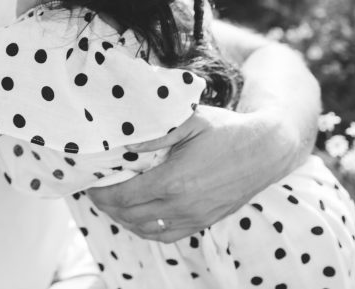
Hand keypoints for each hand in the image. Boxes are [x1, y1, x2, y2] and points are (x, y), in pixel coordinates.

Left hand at [86, 105, 299, 241]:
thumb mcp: (189, 120)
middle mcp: (183, 205)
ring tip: (111, 202)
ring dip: (122, 218)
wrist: (265, 151)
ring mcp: (194, 217)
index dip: (101, 192)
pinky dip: (145, 229)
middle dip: (106, 205)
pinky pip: (166, 235)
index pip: (123, 196)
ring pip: (145, 229)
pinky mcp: (204, 222)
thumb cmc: (225, 130)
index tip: (90, 183)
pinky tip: (136, 216)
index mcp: (174, 180)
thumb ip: (154, 131)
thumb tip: (123, 141)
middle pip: (129, 215)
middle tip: (95, 190)